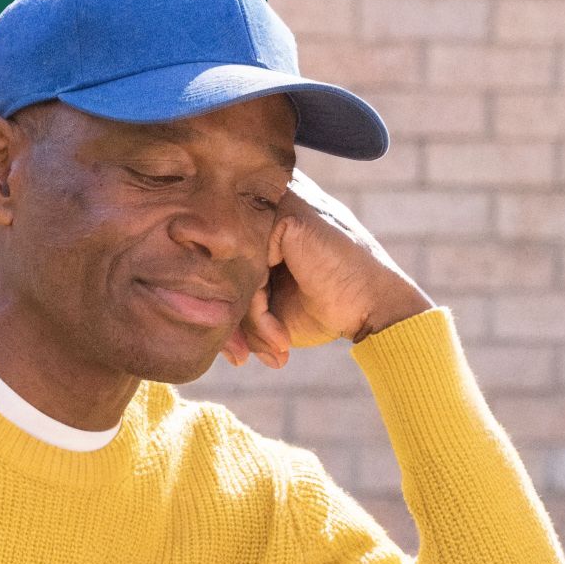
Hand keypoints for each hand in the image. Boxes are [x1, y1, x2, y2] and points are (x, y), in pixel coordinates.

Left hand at [222, 168, 431, 367]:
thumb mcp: (270, 307)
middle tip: (239, 357)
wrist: (373, 310)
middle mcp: (263, 206)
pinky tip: (281, 338)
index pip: (219, 262)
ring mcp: (274, 206)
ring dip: (248, 324)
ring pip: (232, 273)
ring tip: (271, 350)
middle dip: (228, 320)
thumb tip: (191, 314)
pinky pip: (250, 273)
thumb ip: (236, 300)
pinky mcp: (286, 216)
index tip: (234, 351)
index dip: (224, 309)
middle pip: (221, 266)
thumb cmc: (327, 306)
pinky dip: (261, 314)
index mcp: (259, 223)